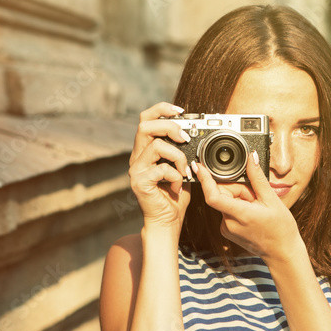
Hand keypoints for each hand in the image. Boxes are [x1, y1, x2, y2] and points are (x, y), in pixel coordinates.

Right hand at [128, 102, 192, 230]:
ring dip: (178, 156)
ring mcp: (136, 169)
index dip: (162, 109)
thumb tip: (194, 133)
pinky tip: (178, 186)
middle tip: (185, 138)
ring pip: (156, 146)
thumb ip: (182, 151)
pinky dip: (175, 176)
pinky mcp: (139, 182)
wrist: (167, 221)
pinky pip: (161, 169)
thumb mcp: (181, 167)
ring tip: (185, 170)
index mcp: (146, 149)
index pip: (146, 119)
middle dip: (169, 127)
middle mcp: (137, 157)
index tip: (180, 111)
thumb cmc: (175, 195)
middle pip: (145, 125)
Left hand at [193, 150, 299, 259]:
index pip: (213, 196)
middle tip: (255, 194)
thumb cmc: (281, 229)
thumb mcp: (272, 200)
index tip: (199, 166)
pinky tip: (252, 212)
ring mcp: (227, 229)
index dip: (204, 180)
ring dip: (239, 198)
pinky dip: (238, 206)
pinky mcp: (227, 231)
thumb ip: (257, 178)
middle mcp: (229, 223)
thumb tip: (251, 158)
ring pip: (226, 201)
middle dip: (237, 188)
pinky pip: (227, 210)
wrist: (281, 253)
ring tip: (256, 206)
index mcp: (240, 214)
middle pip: (222, 194)